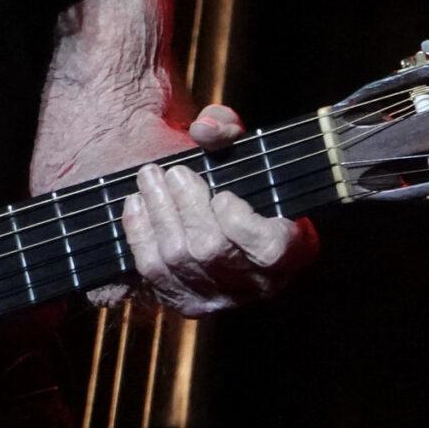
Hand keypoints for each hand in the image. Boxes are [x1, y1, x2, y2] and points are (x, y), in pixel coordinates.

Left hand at [112, 104, 318, 316]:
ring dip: (160, 211)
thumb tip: (205, 130)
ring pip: (181, 259)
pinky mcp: (181, 299)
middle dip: (188, 206)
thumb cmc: (227, 177)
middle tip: (175, 173)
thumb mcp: (234, 145)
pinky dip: (140, 232)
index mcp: (291, 249)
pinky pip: (154, 270)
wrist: (201, 208)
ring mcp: (217, 297)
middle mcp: (257, 282)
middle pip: (214, 250)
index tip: (224, 196)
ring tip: (150, 177)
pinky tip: (136, 203)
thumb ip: (225, 128)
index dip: (244, 225)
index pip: (272, 249)